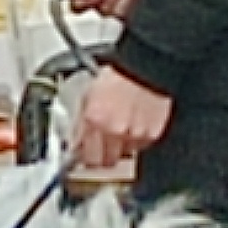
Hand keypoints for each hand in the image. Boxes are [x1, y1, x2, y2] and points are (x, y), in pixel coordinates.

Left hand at [64, 63, 173, 179]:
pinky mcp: (152, 134)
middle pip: (103, 162)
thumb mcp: (88, 94)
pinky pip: (141, 146)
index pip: (83, 154)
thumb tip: (75, 141)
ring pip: (123, 155)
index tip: (82, 155)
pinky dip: (137, 140)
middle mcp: (113, 130)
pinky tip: (135, 124)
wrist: (146, 66)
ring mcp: (134, 134)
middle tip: (99, 150)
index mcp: (94, 119)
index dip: (82, 156)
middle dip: (100, 158)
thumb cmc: (119, 73)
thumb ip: (81, 122)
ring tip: (120, 129)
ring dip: (120, 147)